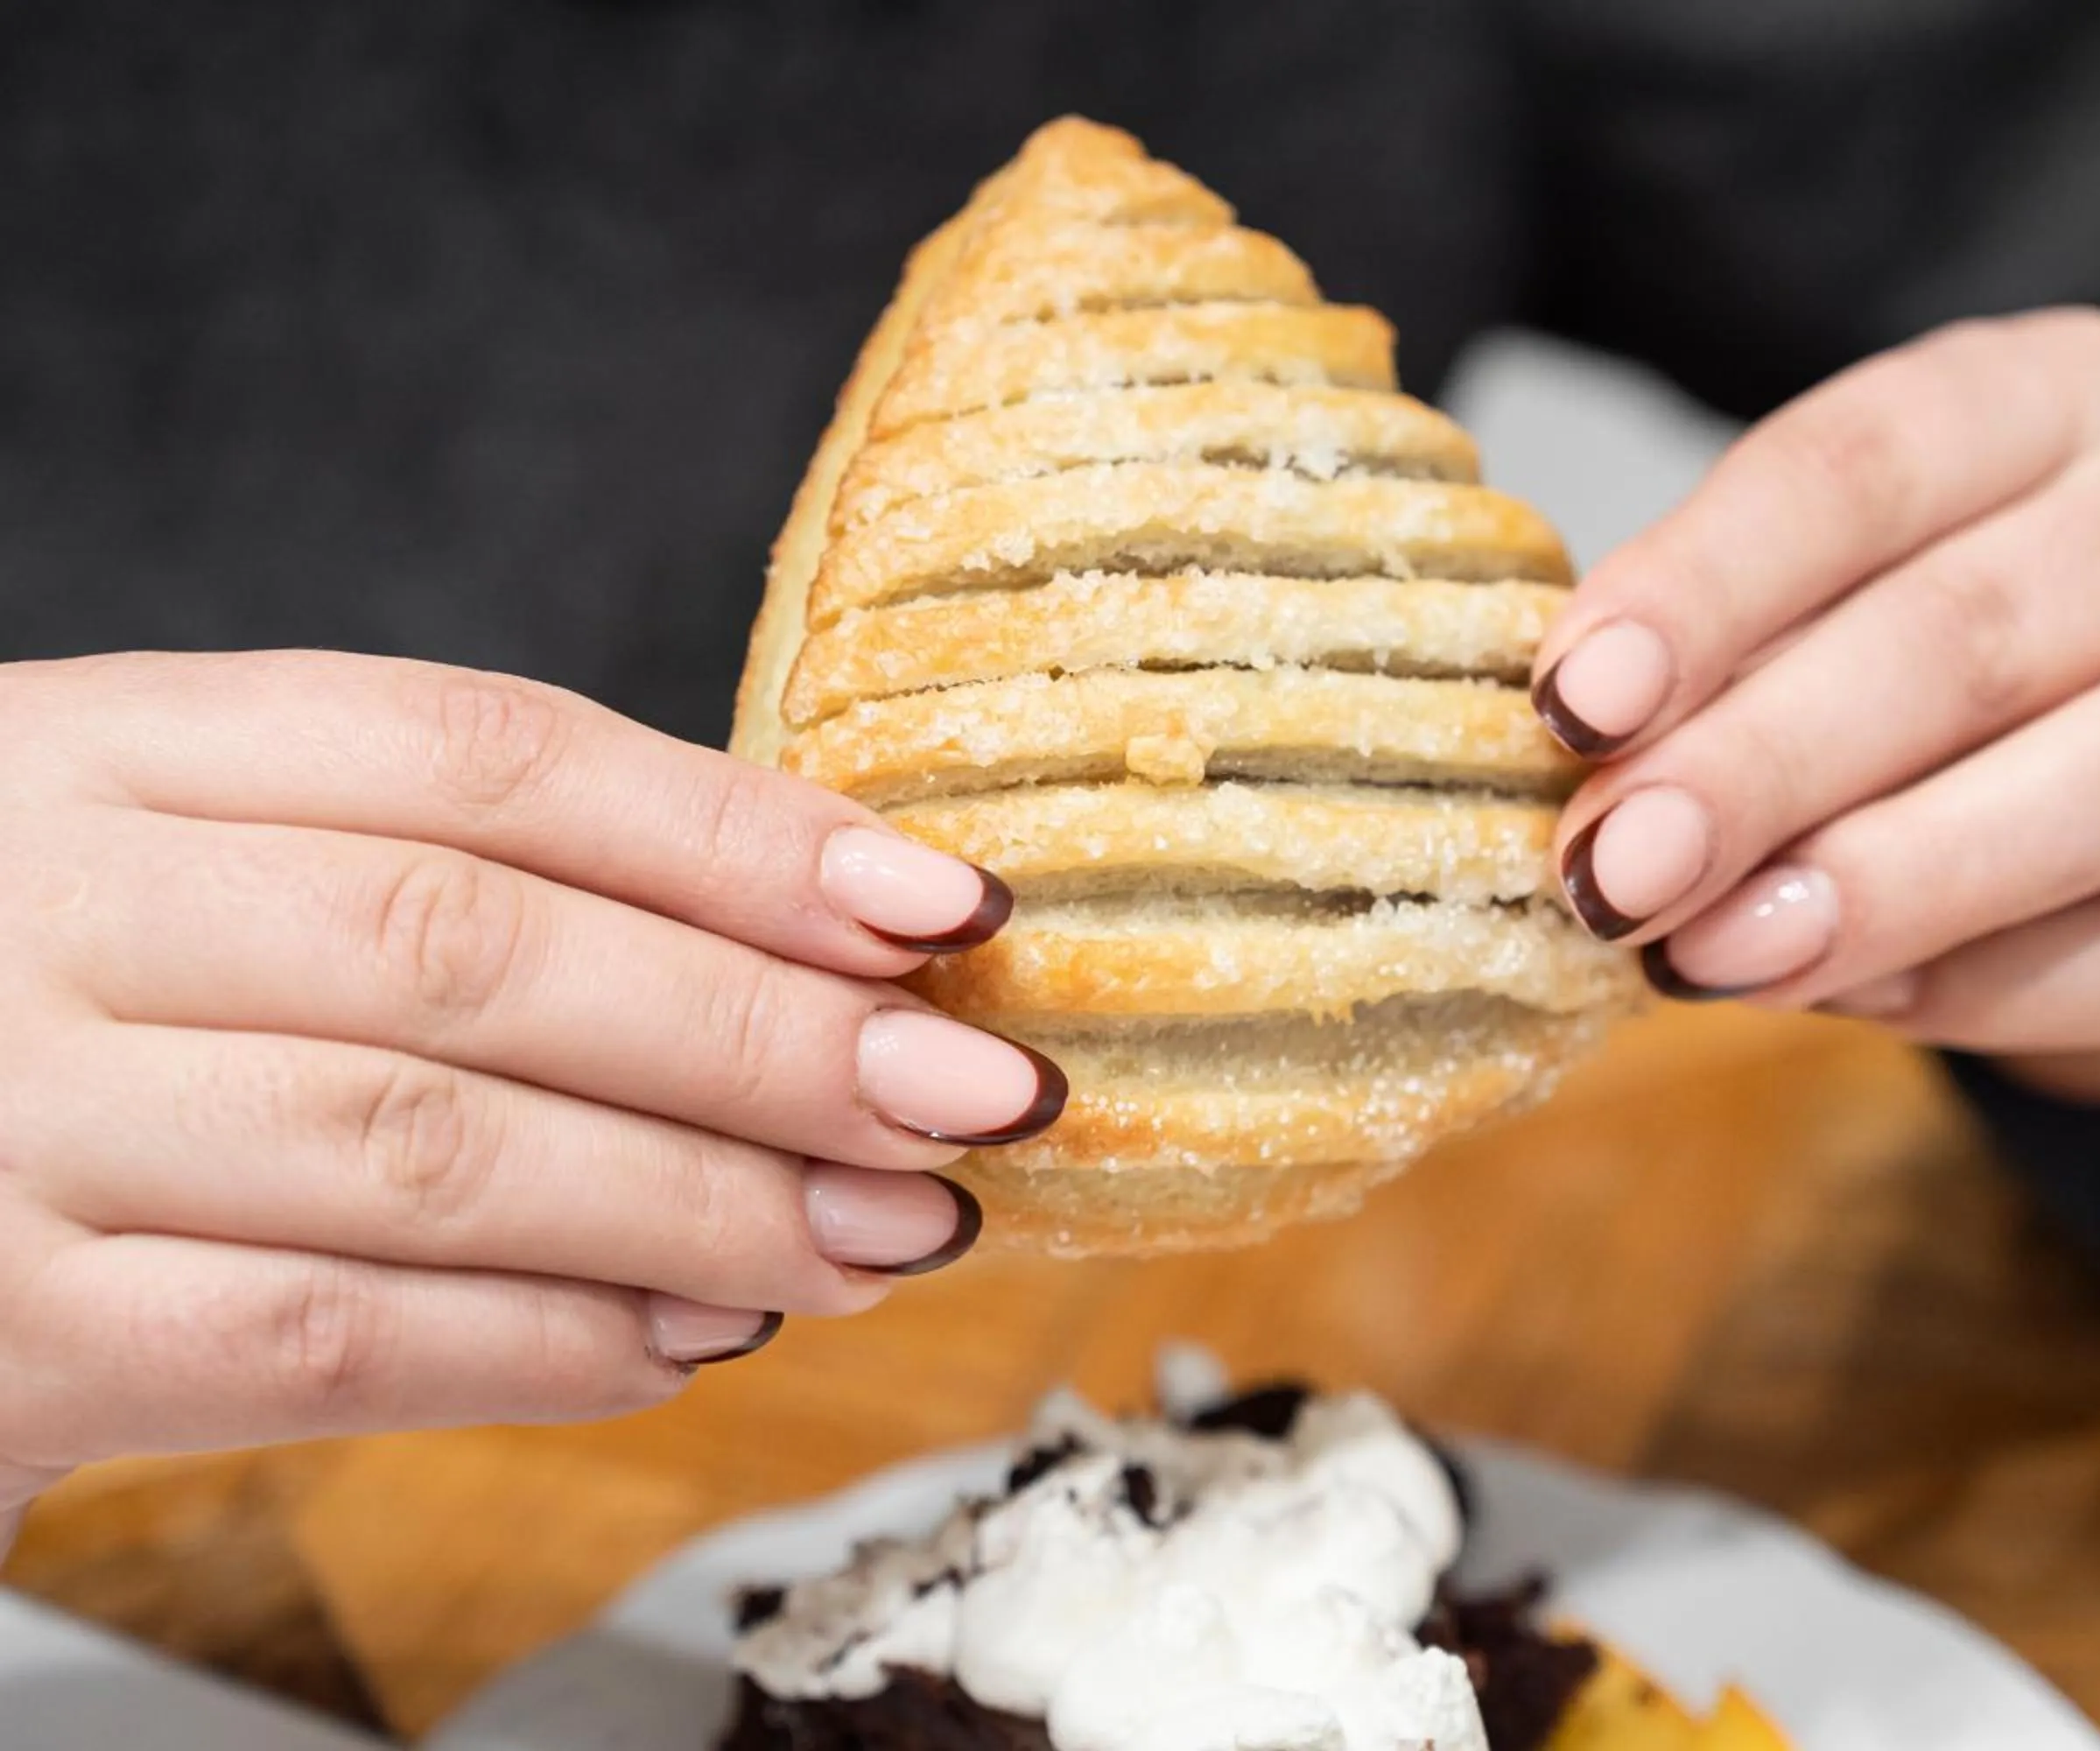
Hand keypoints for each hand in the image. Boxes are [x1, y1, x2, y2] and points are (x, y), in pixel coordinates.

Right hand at [0, 653, 1061, 1530]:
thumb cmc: (65, 1006)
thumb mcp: (202, 867)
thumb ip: (448, 873)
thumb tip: (822, 943)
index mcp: (117, 744)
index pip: (480, 753)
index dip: (736, 830)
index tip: (942, 904)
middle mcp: (48, 901)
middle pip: (475, 945)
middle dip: (760, 1032)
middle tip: (969, 1095)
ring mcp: (5, 1117)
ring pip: (425, 1148)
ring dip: (699, 1202)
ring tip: (884, 1232)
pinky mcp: (4, 1329)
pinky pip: (323, 1341)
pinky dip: (543, 1342)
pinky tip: (689, 1337)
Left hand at [1533, 308, 2099, 1104]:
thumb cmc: (1946, 669)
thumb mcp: (1830, 600)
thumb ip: (1728, 660)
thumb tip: (1589, 765)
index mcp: (2057, 395)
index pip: (1861, 462)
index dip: (1704, 588)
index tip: (1575, 701)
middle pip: (1972, 630)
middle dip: (1765, 764)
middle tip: (1615, 869)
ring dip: (1893, 880)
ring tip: (1714, 953)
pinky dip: (1999, 986)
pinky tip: (1857, 1001)